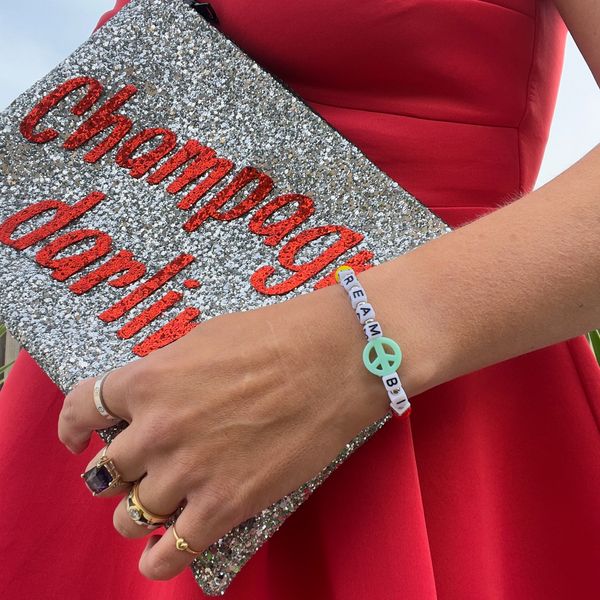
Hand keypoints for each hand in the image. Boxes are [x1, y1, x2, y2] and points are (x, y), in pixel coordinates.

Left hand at [57, 282, 391, 580]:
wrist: (334, 361)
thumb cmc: (276, 338)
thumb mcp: (206, 340)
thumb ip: (168, 372)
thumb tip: (154, 394)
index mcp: (148, 381)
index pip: (81, 408)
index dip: (73, 427)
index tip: (77, 438)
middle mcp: (156, 430)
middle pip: (106, 469)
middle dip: (120, 469)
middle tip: (143, 466)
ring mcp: (187, 472)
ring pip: (129, 514)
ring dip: (138, 510)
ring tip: (160, 504)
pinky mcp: (224, 506)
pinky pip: (168, 554)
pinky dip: (158, 561)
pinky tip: (160, 557)